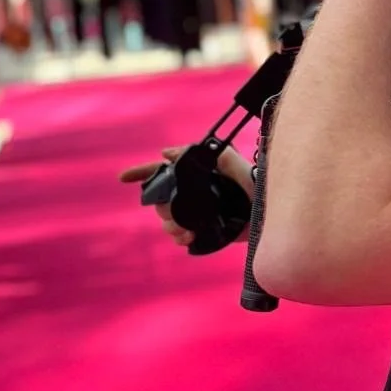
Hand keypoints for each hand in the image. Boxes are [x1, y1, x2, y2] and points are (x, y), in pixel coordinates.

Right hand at [119, 145, 254, 249]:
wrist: (267, 209)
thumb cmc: (250, 178)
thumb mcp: (227, 158)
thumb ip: (197, 152)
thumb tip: (165, 153)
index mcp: (193, 175)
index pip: (160, 172)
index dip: (141, 173)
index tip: (123, 178)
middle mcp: (192, 194)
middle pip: (161, 201)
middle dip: (162, 209)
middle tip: (173, 215)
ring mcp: (197, 213)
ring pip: (168, 221)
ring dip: (170, 226)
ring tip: (184, 230)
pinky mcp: (204, 231)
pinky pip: (181, 237)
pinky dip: (179, 238)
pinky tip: (187, 238)